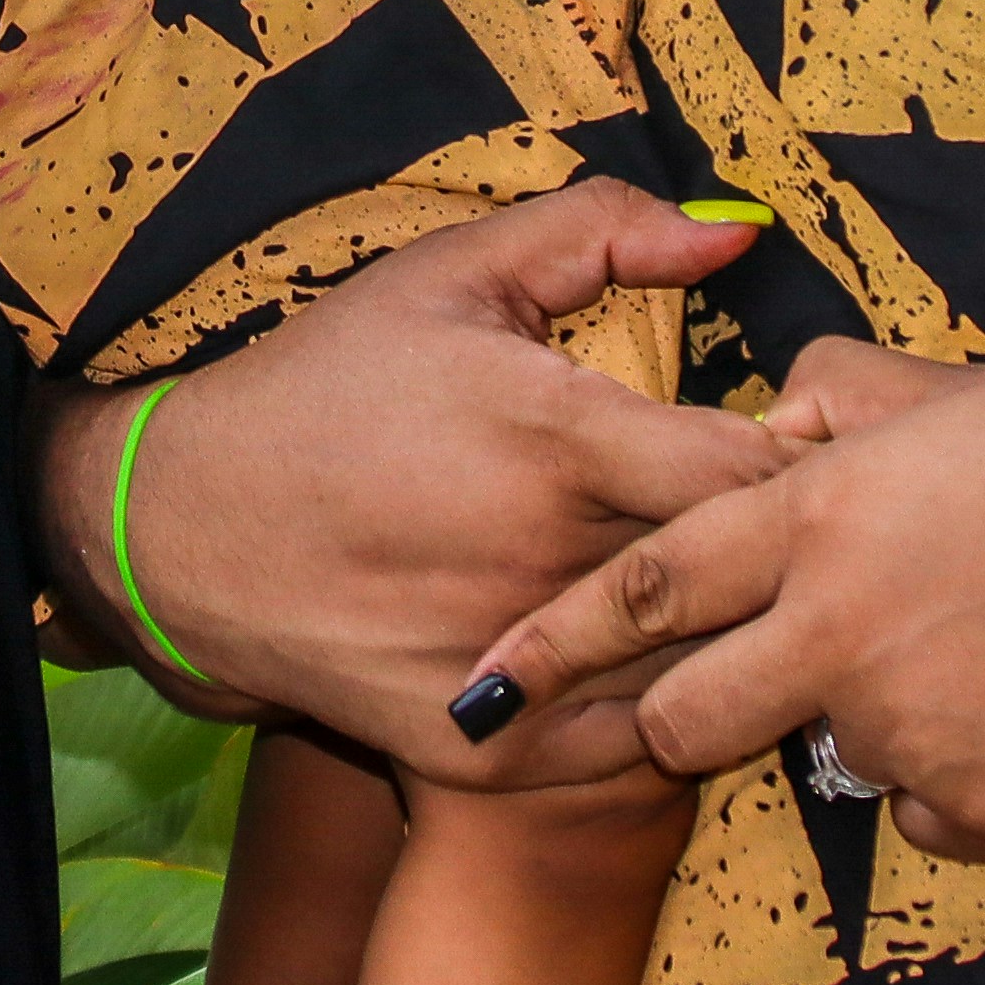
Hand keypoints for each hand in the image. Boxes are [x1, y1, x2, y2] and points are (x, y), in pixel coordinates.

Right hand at [49, 184, 779, 790]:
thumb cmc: (330, 385)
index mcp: (561, 441)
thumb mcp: (455, 273)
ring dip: (729, 632)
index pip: (762, 475)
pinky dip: (660, 705)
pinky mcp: (488, 753)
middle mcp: (548, 565)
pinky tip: (647, 655)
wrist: (185, 526)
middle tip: (783, 523)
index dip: (799, 462)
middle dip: (778, 547)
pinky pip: (631, 746)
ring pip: (702, 670)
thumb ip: (606, 231)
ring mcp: (521, 673)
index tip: (787, 447)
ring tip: (724, 589)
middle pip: (745, 577)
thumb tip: (739, 231)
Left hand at [468, 339, 984, 861]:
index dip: (555, 638)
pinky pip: (931, 812)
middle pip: (691, 718)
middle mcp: (846, 631)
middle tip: (744, 694)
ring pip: (833, 759)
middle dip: (682, 718)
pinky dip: (967, 776)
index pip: (648, 584)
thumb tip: (773, 419)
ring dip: (880, 722)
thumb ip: (841, 405)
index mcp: (829, 513)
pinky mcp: (984, 813)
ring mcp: (912, 732)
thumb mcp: (964, 396)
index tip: (481, 681)